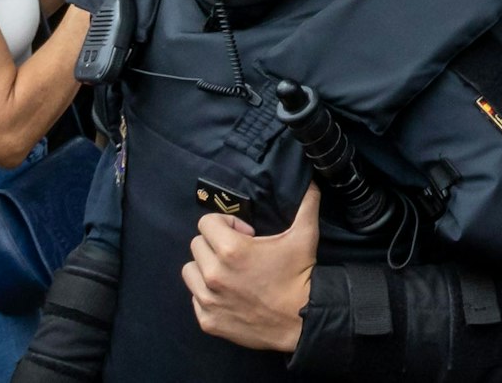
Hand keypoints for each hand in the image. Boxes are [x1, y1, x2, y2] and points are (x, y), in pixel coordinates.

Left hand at [183, 183, 317, 352]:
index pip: (206, 223)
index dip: (227, 223)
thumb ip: (306, 202)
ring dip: (206, 268)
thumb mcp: (304, 234)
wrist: (302, 320)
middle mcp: (213, 274)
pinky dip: (208, 294)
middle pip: (197, 245)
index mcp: (231, 249)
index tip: (246, 234)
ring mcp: (208, 300)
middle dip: (216, 244)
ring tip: (228, 272)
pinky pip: (195, 299)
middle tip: (238, 252)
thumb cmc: (300, 275)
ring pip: (190, 271)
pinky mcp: (208, 320)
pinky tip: (229, 295)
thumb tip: (310, 180)